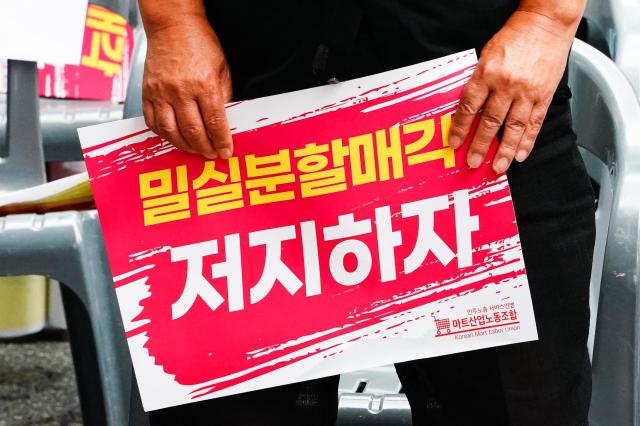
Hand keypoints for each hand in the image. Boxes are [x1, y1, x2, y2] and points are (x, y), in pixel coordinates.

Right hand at [142, 18, 232, 158]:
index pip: (215, 123)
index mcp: (203, 84)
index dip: (221, 142)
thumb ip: (223, 97)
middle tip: (211, 154)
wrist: (172, 25)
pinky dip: (164, 134)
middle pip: (193, 131)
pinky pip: (152, 121)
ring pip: (171, 131)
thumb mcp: (222, 70)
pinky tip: (174, 137)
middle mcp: (180, 90)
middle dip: (204, 148)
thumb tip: (225, 122)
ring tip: (194, 149)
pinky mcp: (147, 92)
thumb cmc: (199, 43)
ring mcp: (161, 92)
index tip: (225, 152)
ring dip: (184, 145)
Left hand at [448, 10, 576, 172]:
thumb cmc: (514, 37)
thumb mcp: (487, 56)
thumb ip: (479, 82)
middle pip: (491, 121)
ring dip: (504, 150)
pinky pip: (535, 123)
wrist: (545, 23)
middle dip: (480, 145)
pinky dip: (527, 141)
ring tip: (498, 167)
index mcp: (487, 73)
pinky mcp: (544, 94)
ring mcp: (527, 91)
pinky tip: (520, 154)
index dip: (460, 128)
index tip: (454, 143)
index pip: (469, 106)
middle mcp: (507, 84)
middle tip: (472, 162)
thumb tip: (469, 111)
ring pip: (514, 127)